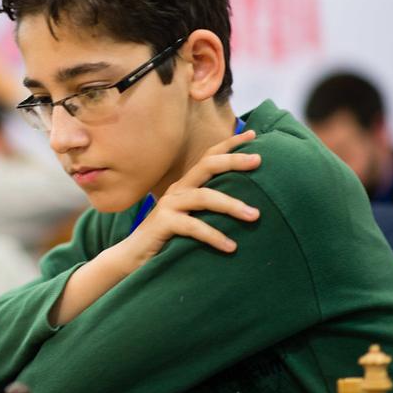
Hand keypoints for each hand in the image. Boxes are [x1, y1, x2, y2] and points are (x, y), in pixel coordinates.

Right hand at [130, 130, 261, 260]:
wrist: (133, 258)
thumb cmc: (168, 239)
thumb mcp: (192, 219)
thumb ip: (210, 210)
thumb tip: (248, 208)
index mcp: (186, 186)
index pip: (209, 158)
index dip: (229, 145)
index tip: (252, 134)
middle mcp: (177, 191)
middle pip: (207, 166)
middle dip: (233, 161)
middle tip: (259, 160)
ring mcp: (169, 205)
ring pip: (204, 197)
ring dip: (231, 205)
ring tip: (254, 216)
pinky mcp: (163, 223)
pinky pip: (193, 226)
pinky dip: (214, 235)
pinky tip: (230, 246)